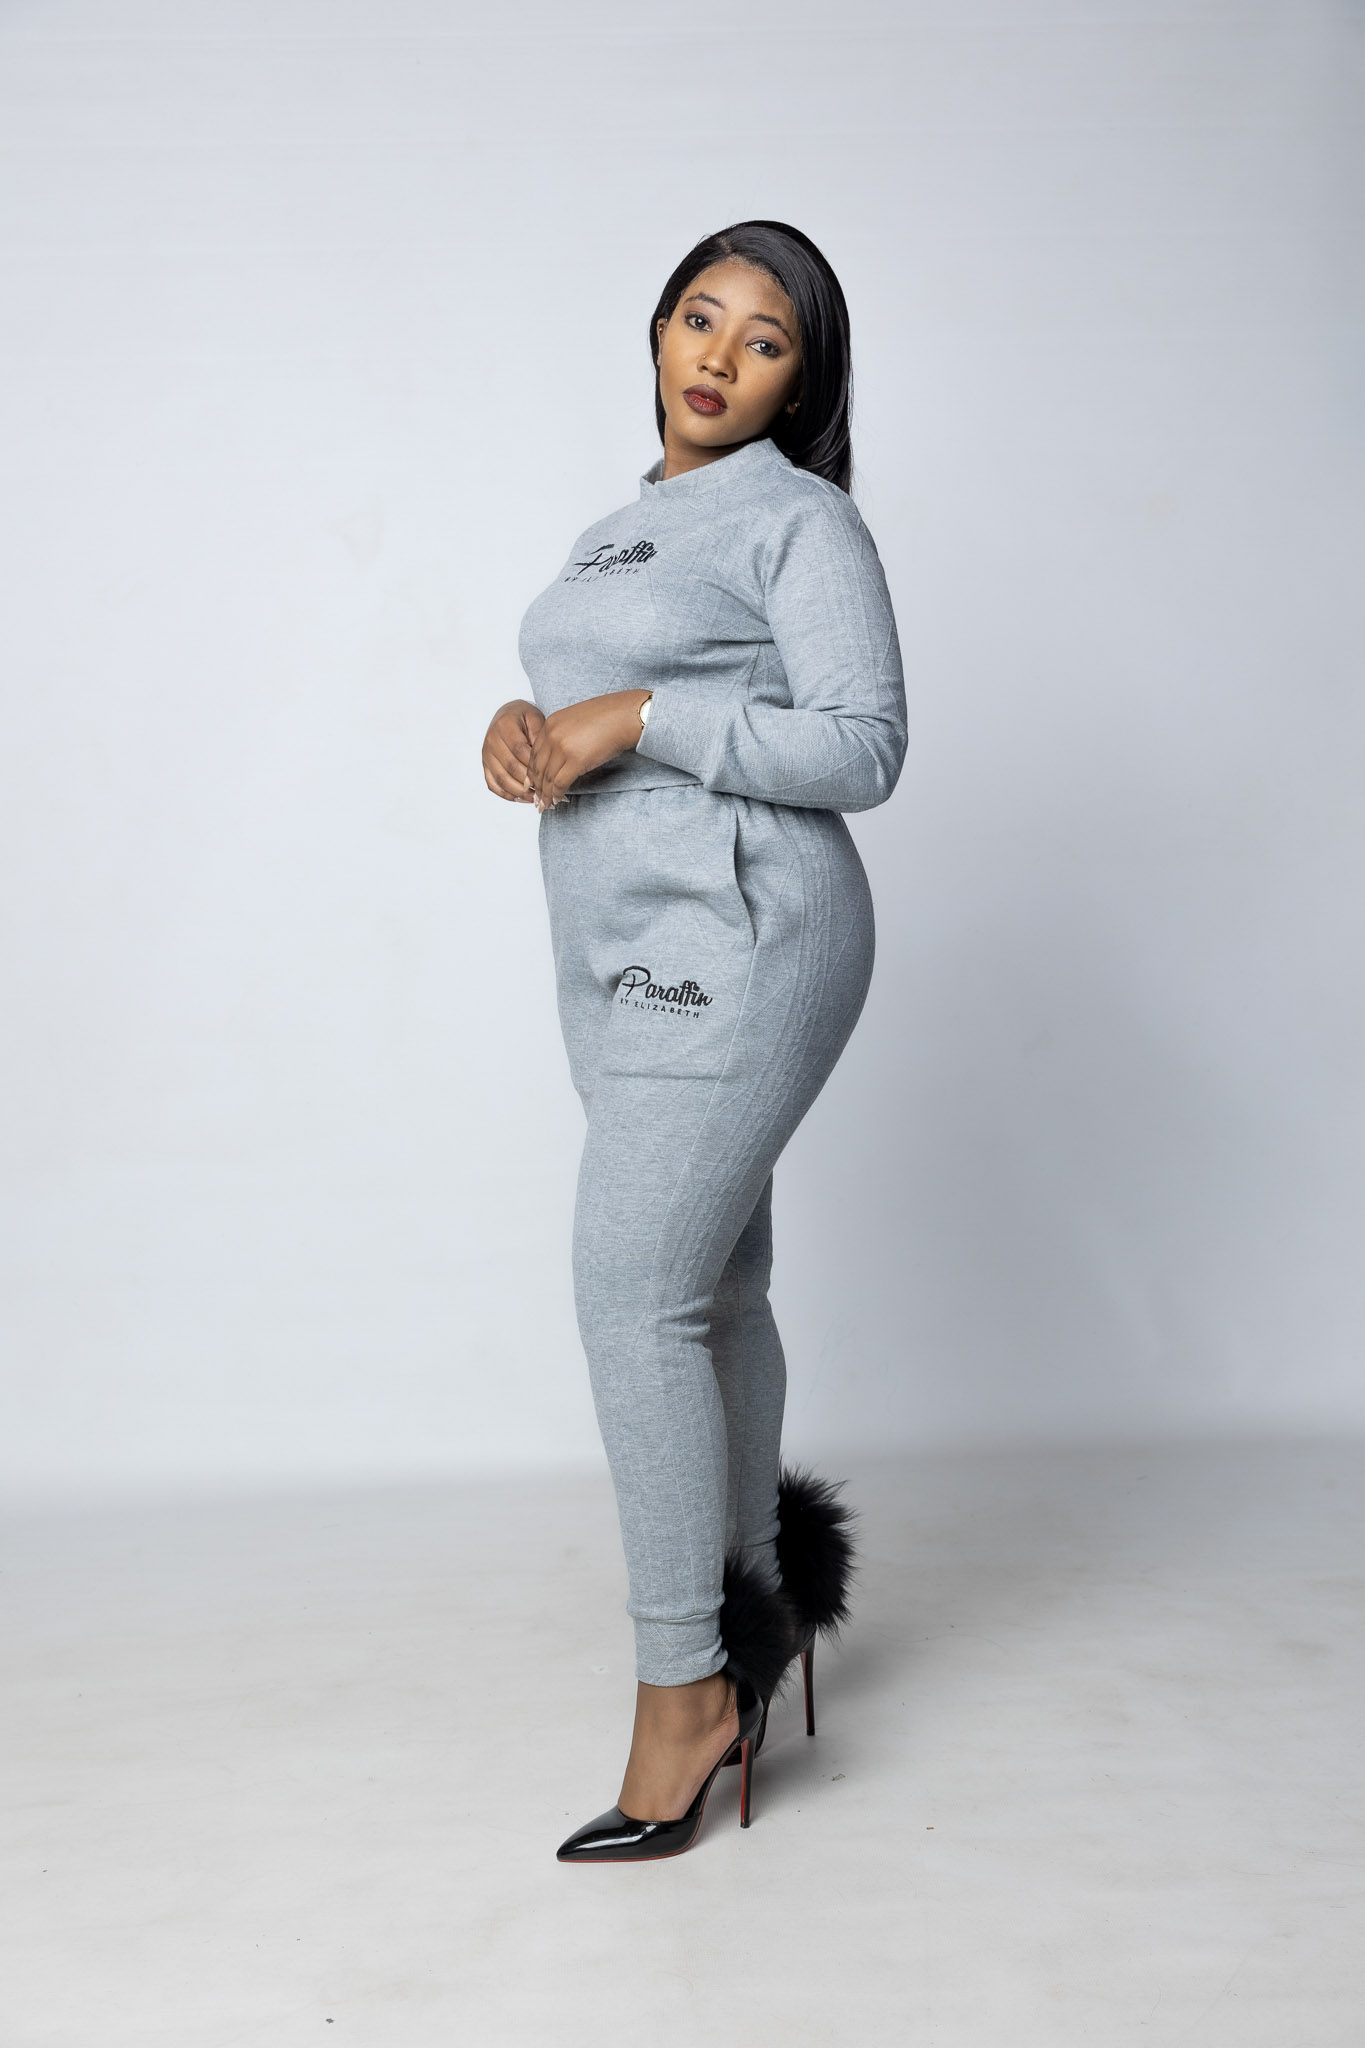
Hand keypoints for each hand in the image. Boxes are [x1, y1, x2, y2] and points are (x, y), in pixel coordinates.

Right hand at [482, 699, 544, 802]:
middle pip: (510, 767)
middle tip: (545, 791)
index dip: (532, 765)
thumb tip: (542, 758)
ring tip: (536, 798)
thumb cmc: (523, 718)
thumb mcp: (535, 718)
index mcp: (504, 726)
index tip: (547, 776)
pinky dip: (507, 795)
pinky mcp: (485, 765)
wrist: (507, 715)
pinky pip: (493, 785)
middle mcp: (491, 740)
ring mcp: (486, 754)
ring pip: (501, 779)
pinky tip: (522, 798)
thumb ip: (539, 734)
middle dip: (528, 782)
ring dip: (519, 792)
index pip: (518, 749)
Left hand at [529, 692, 650, 808]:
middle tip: (538, 798)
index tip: (535, 782)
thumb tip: (561, 755)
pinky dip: (557, 794)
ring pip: (547, 777)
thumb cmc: (608, 717)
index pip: (534, 753)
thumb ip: (564, 735)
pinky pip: (560, 782)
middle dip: (537, 786)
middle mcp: (552, 735)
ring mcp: (562, 747)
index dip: (534, 771)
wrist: (624, 716)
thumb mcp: (576, 721)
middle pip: (537, 767)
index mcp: (550, 723)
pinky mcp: (575, 760)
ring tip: (546, 803)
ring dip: (546, 793)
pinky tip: (557, 799)